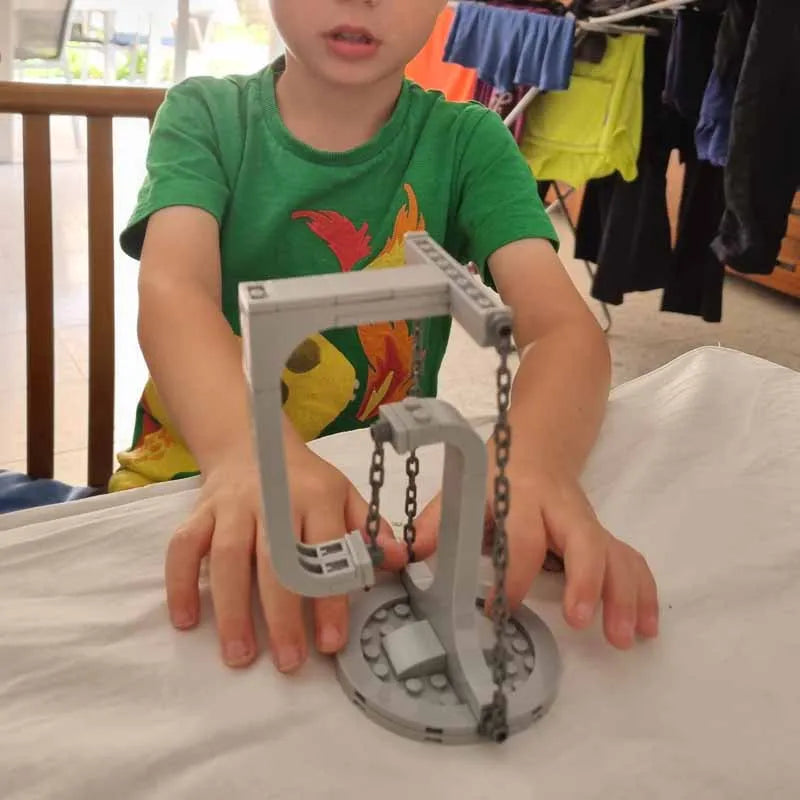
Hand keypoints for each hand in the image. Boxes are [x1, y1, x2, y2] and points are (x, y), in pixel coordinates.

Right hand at [164, 444, 405, 670]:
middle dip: (281, 614)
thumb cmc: (304, 479)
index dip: (329, 598)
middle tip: (288, 660)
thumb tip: (399, 560)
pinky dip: (180, 583)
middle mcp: (272, 498)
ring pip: (227, 557)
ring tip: (239, 655)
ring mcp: (232, 505)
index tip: (330, 642)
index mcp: (316, 496)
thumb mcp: (344, 494)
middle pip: (275, 560)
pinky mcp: (199, 512)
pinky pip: (182, 547)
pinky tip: (187, 621)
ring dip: (232, 609)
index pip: (325, 550)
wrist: (251, 442)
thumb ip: (368, 528)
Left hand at [413, 463, 658, 649]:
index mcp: (523, 497)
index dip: (512, 574)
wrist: (538, 445)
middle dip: (585, 581)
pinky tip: (647, 627)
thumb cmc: (496, 473)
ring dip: (625, 595)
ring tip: (624, 638)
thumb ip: (439, 521)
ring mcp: (588, 522)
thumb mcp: (464, 488)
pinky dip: (643, 592)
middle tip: (580, 622)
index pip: (522, 536)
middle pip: (584, 539)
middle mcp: (562, 509)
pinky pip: (630, 560)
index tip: (497, 609)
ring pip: (616, 553)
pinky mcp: (603, 536)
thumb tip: (410, 555)